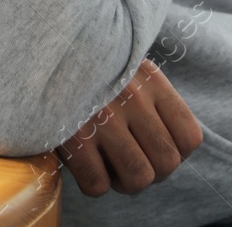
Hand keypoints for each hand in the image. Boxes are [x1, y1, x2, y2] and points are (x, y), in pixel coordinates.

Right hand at [55, 59, 202, 196]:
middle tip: (127, 158)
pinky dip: (93, 182)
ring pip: (138, 178)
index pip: (190, 138)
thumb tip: (171, 147)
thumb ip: (150, 97)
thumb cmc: (86, 66)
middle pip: (167, 163)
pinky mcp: (71, 135)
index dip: (173, 152)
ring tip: (107, 164)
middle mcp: (131, 96)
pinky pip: (97, 184)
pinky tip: (83, 161)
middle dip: (150, 171)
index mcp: (150, 79)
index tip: (150, 145)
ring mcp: (102, 116)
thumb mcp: (125, 65)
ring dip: (123, 182)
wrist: (41, 47)